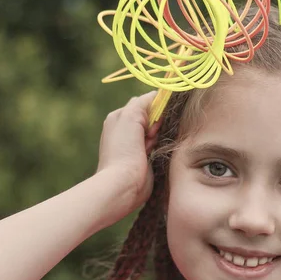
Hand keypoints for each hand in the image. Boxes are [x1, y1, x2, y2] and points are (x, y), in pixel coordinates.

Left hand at [96, 92, 161, 213]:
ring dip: (160, 135)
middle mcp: (126, 130)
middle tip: (151, 135)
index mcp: (119, 117)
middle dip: (157, 123)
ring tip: (151, 146)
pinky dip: (161, 145)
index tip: (157, 117)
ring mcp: (136, 145)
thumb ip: (143, 102)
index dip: (154, 107)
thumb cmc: (123, 149)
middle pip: (152, 117)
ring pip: (158, 131)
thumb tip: (158, 95)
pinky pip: (159, 145)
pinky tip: (157, 151)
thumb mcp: (129, 116)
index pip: (144, 103)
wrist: (123, 183)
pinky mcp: (146, 158)